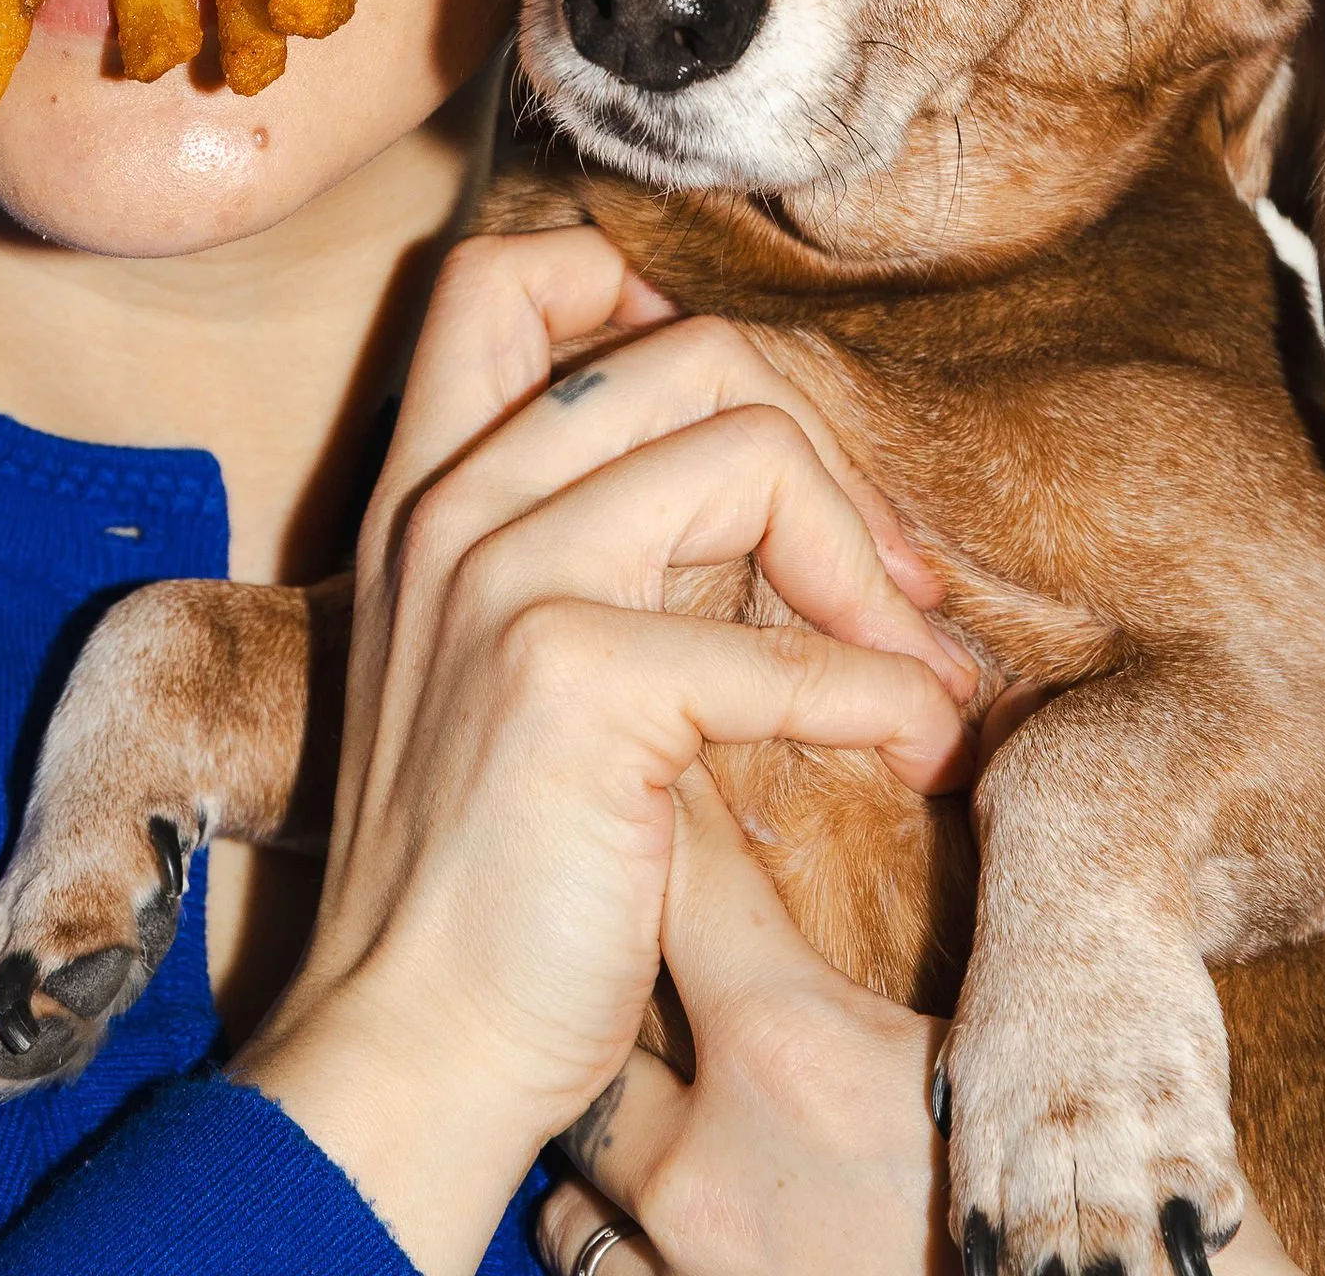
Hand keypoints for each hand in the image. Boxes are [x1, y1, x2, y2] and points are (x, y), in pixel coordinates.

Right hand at [236, 230, 977, 1275]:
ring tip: (919, 671)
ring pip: (747, 449)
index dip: (644, 296)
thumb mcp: (498, 666)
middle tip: (891, 582)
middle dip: (824, 455)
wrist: (405, 1049)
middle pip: (682, 348)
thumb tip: (764, 481)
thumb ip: (584, 551)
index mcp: (425, 494)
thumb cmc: (482, 879)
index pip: (506, 275)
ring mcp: (502, 580)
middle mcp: (452, 508)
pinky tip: (915, 753)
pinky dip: (883, 701)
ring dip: (869, 571)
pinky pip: (784, 649)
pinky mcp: (570, 679)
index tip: (755, 422)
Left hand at [535, 766, 1311, 1275]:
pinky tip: (636, 1184)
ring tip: (630, 1058)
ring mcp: (683, 1250)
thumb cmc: (1078, 1200)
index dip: (674, 806)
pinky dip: (599, 1211)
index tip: (667, 763)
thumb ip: (949, 930)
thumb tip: (935, 816)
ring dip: (606, 1092)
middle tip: (626, 914)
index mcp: (793, 1048)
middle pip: (608, 997)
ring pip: (578, 1138)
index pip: (683, 865)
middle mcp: (709, 1154)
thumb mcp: (1005, 1048)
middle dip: (616, 951)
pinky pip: (587, 1246)